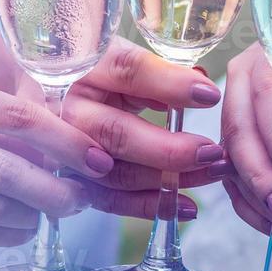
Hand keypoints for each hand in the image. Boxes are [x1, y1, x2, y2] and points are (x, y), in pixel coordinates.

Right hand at [0, 63, 122, 244]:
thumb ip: (4, 111)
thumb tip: (68, 148)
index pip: (17, 120)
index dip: (66, 143)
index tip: (98, 159)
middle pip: (6, 175)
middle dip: (56, 192)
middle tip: (81, 196)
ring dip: (34, 215)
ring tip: (53, 207)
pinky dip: (5, 231)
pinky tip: (20, 221)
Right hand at [60, 37, 227, 202]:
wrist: (61, 102)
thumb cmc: (103, 77)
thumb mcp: (125, 64)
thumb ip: (159, 73)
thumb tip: (201, 85)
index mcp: (86, 66)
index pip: (128, 71)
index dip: (170, 84)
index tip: (210, 95)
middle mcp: (70, 108)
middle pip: (116, 133)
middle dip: (168, 148)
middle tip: (211, 151)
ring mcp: (64, 149)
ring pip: (116, 173)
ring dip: (166, 180)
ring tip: (209, 174)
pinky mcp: (73, 179)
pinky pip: (110, 200)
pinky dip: (149, 206)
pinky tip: (185, 206)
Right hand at [218, 43, 271, 235]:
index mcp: (268, 60)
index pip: (266, 99)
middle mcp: (241, 87)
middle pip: (241, 135)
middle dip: (264, 179)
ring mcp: (235, 121)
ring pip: (234, 166)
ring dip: (262, 202)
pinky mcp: (237, 152)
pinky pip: (237, 185)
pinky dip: (257, 210)